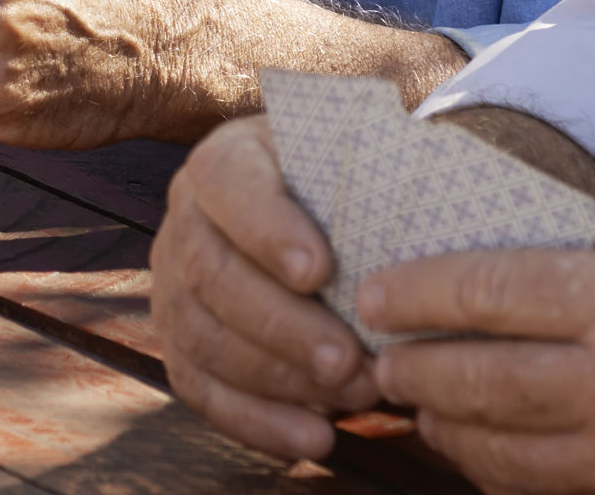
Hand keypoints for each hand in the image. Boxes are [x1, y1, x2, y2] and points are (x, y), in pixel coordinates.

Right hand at [152, 116, 379, 459]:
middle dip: (282, 325)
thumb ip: (372, 167)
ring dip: (278, 379)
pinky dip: (258, 422)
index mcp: (225, 162)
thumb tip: (420, 182)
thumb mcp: (354, 158)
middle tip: (348, 360)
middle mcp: (186, 220)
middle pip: (212, 275)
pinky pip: (202, 391)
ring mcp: (174, 286)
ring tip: (351, 397)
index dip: (268, 231)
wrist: (317, 216)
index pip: (231, 186)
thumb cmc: (346, 189)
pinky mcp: (181, 344)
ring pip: (204, 339)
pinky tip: (314, 437)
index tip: (319, 271)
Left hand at [360, 251, 594, 494]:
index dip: (426, 292)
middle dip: (414, 368)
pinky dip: (491, 469)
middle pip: (481, 378)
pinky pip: (535, 489)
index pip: (502, 290)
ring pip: (496, 448)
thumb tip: (492, 289)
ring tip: (415, 404)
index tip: (378, 293)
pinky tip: (472, 451)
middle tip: (377, 356)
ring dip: (443, 426)